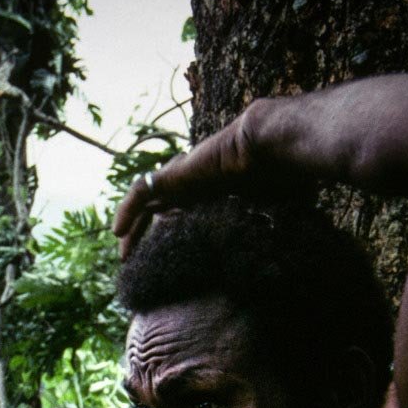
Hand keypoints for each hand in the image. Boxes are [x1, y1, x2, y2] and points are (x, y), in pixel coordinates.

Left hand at [114, 97, 308, 258]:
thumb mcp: (276, 214)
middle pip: (161, 210)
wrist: (271, 147)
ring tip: (122, 253)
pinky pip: (141, 192)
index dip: (174, 234)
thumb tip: (290, 257)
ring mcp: (182, 178)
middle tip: (137, 260)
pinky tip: (117, 233)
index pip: (187, 214)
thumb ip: (274, 230)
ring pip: (146, 203)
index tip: (169, 260)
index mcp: (214, 194)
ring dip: (132, 226)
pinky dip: (127, 210)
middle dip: (147, 233)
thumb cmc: (283, 175)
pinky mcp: (174, 176)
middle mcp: (194, 185)